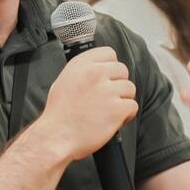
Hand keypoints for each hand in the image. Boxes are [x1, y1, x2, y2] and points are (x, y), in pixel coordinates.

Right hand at [34, 46, 137, 162]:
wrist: (56, 137)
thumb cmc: (58, 114)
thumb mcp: (64, 81)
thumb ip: (82, 71)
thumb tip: (99, 68)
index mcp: (81, 64)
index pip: (108, 53)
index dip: (110, 67)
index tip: (106, 78)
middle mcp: (95, 73)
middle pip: (122, 70)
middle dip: (117, 84)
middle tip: (107, 99)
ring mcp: (107, 91)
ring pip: (130, 88)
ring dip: (122, 100)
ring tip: (108, 111)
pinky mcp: (117, 109)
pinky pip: (132, 106)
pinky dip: (126, 116)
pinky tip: (113, 121)